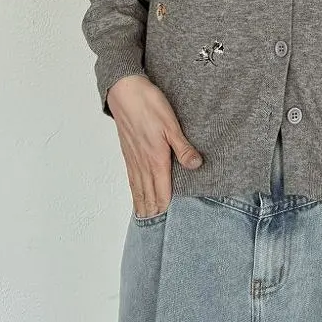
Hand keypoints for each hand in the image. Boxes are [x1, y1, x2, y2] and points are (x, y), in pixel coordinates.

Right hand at [106, 75, 203, 217]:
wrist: (125, 91)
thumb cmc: (149, 104)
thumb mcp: (171, 124)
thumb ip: (183, 147)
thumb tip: (196, 166)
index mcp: (156, 158)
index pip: (162, 190)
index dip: (166, 207)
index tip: (169, 224)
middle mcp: (143, 162)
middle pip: (148, 193)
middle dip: (153, 211)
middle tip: (157, 230)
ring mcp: (133, 157)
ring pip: (138, 186)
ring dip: (142, 203)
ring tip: (145, 218)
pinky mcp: (128, 150)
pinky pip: (131, 176)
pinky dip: (133, 189)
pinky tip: (135, 192)